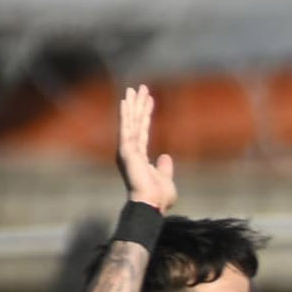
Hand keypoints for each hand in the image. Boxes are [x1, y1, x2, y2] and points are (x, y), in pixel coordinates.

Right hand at [116, 87, 175, 211]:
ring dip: (133, 104)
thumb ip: (164, 167)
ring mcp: (128, 149)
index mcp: (139, 156)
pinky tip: (126, 101)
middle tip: (142, 87)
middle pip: (136, 122)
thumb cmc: (158, 196)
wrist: (152, 204)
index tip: (149, 100)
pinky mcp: (127, 150)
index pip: (143, 130)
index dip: (146, 115)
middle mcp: (131, 150)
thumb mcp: (165, 178)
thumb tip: (165, 157)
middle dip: (139, 104)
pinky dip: (126, 114)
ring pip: (131, 122)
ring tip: (135, 88)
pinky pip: (127, 128)